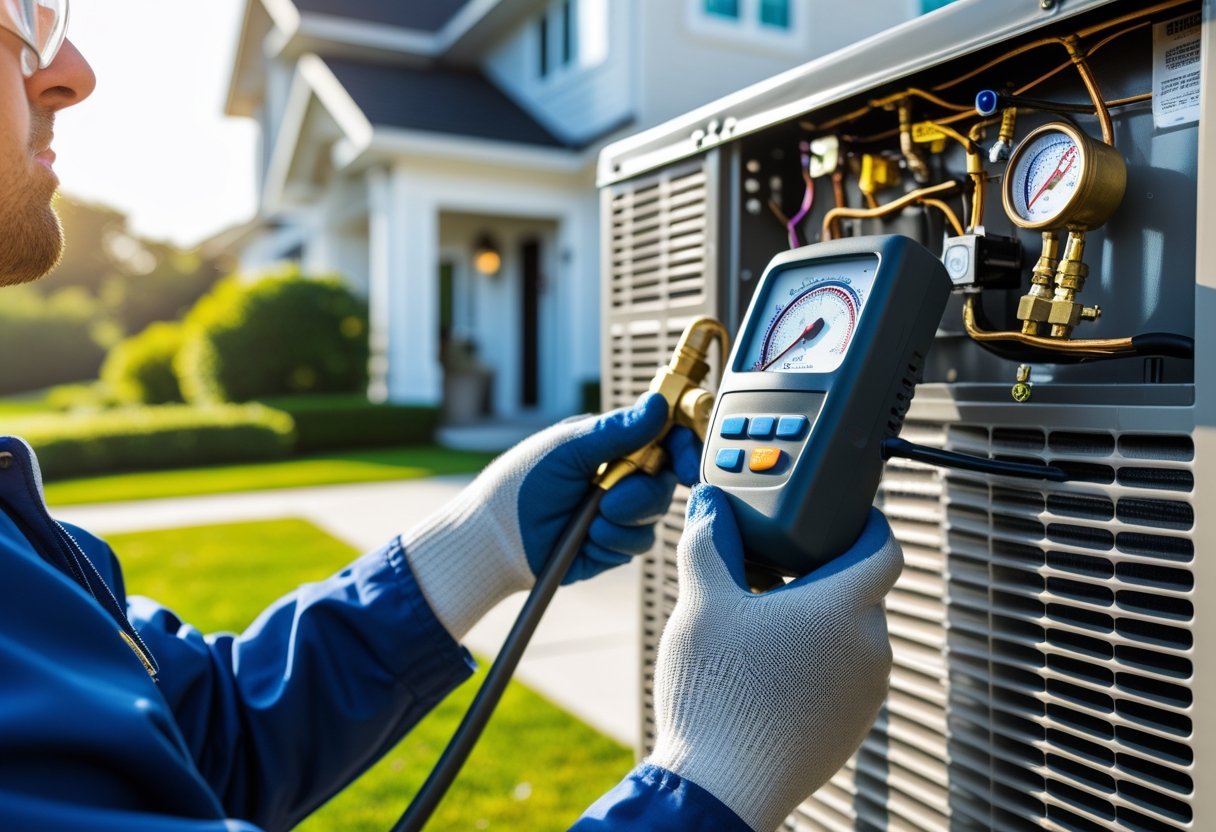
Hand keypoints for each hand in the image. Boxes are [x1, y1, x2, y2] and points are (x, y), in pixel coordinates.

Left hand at [403, 393, 700, 638]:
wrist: (496, 538)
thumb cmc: (522, 483)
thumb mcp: (568, 449)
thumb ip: (616, 431)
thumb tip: (657, 403)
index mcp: (612, 443)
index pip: (663, 438)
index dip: (682, 449)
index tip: (685, 466)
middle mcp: (622, 476)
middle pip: (666, 480)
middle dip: (642, 493)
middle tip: (609, 501)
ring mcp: (620, 511)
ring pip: (655, 515)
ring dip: (624, 520)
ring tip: (589, 521)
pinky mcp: (614, 544)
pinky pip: (638, 544)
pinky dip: (614, 542)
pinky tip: (587, 538)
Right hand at [648, 485, 901, 831]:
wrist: (723, 786)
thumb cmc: (716, 692)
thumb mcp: (702, 602)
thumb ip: (709, 541)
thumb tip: (710, 502)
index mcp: (844, 608)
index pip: (883, 547)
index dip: (868, 524)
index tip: (844, 516)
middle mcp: (870, 649)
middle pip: (861, 591)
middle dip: (823, 574)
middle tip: (778, 566)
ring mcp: (866, 694)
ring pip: (851, 637)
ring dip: (817, 622)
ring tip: (764, 623)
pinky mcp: (852, 728)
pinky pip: (844, 676)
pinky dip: (816, 661)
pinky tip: (768, 670)